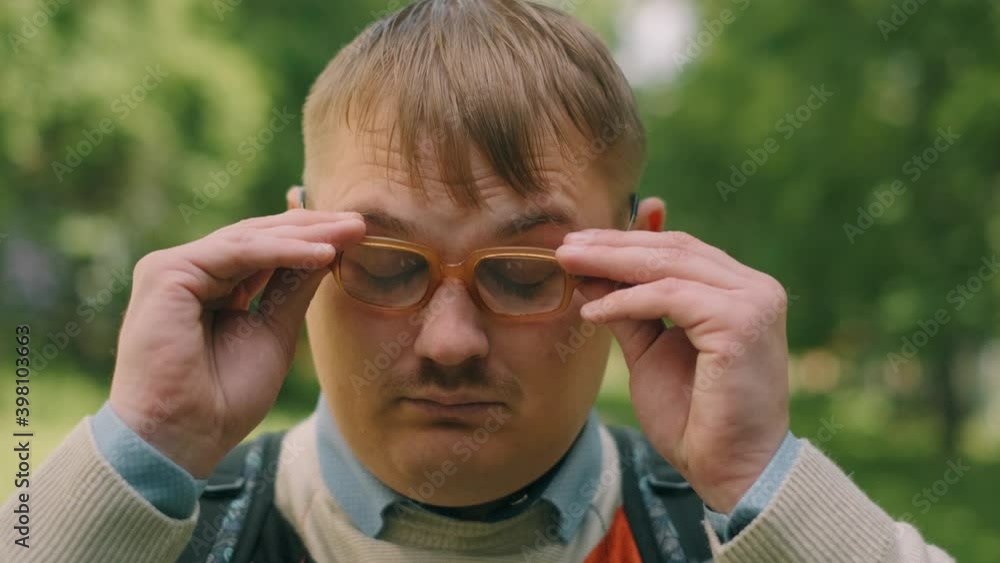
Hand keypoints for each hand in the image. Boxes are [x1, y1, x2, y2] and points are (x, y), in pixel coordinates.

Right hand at [109, 209, 364, 477]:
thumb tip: (328, 251)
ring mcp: (173, 269)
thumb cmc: (224, 399)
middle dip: (312, 228)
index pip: (264, 249)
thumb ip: (293, 289)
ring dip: (305, 235)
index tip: (356, 233)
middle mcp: (188, 272)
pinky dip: (282, 252)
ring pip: (250, 240)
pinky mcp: (166, 273)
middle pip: (258, 237)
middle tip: (360, 222)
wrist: (182, 438)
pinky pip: (237, 253)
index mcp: (209, 287)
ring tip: (351, 232)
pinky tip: (322, 254)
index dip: (309, 239)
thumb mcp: (274, 332)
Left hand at [557, 228, 789, 512]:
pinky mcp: (740, 322)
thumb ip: (629, 311)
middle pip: (673, 249)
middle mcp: (753, 288)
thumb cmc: (694, 418)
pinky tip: (591, 312)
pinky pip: (670, 297)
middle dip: (612, 244)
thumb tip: (588, 275)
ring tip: (568, 264)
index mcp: (738, 290)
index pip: (678, 249)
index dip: (627, 240)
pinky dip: (625, 301)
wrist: (729, 470)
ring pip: (669, 265)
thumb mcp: (651, 352)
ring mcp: (753, 302)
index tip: (579, 241)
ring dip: (611, 262)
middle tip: (565, 246)